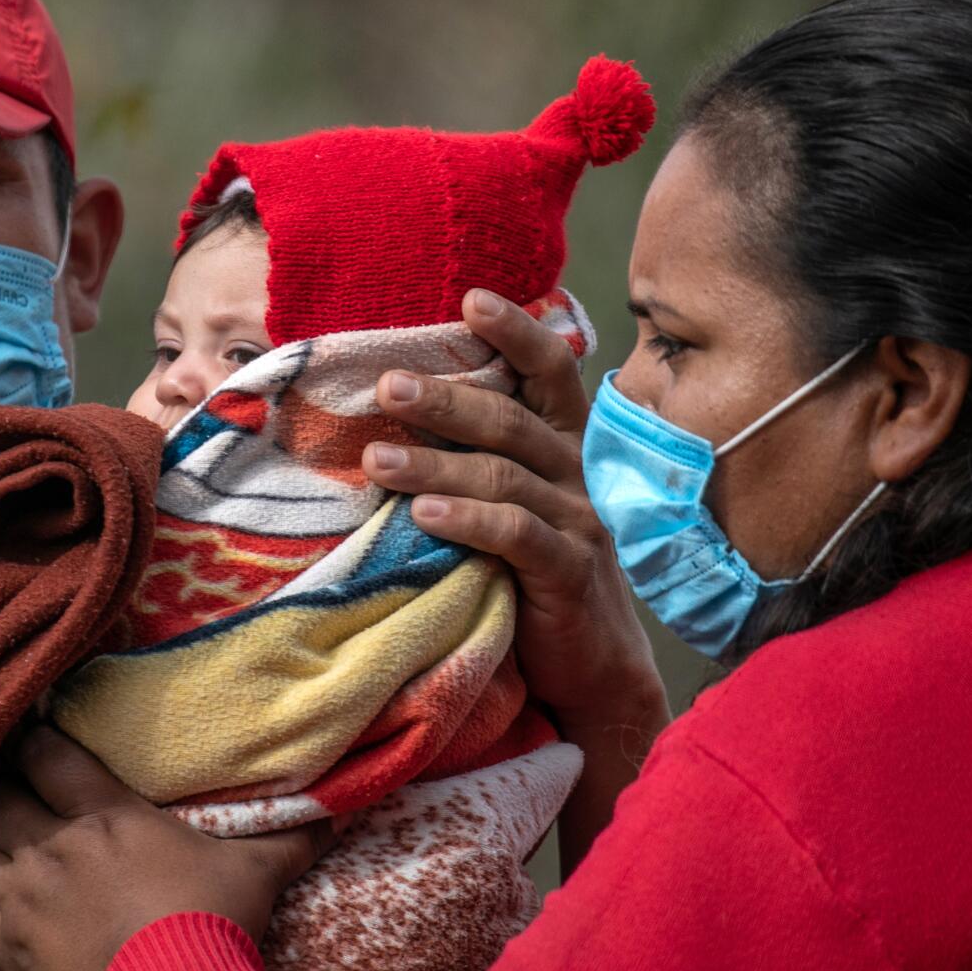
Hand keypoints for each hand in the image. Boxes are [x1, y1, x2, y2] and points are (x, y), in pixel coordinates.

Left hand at [0, 726, 334, 970]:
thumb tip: (340, 812)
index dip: (31, 743)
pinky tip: (8, 917)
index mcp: (104, 814)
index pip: (42, 753)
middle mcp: (52, 847)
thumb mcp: (256, 872)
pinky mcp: (13, 952)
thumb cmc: (213, 923)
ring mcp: (25, 899)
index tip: (34, 742)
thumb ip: (289, 837)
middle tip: (3, 790)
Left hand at [364, 289, 666, 736]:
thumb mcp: (511, 509)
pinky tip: (424, 514)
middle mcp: (576, 475)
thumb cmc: (532, 580)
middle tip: (387, 385)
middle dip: (447, 397)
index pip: (550, 374)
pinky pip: (517, 536)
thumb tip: (394, 418)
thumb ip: (479, 464)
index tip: (471, 299)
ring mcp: (578, 524)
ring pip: (504, 476)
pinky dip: (469, 521)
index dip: (518, 331)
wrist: (594, 671)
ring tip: (377, 460)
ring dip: (436, 463)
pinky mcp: (569, 575)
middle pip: (511, 420)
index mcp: (562, 449)